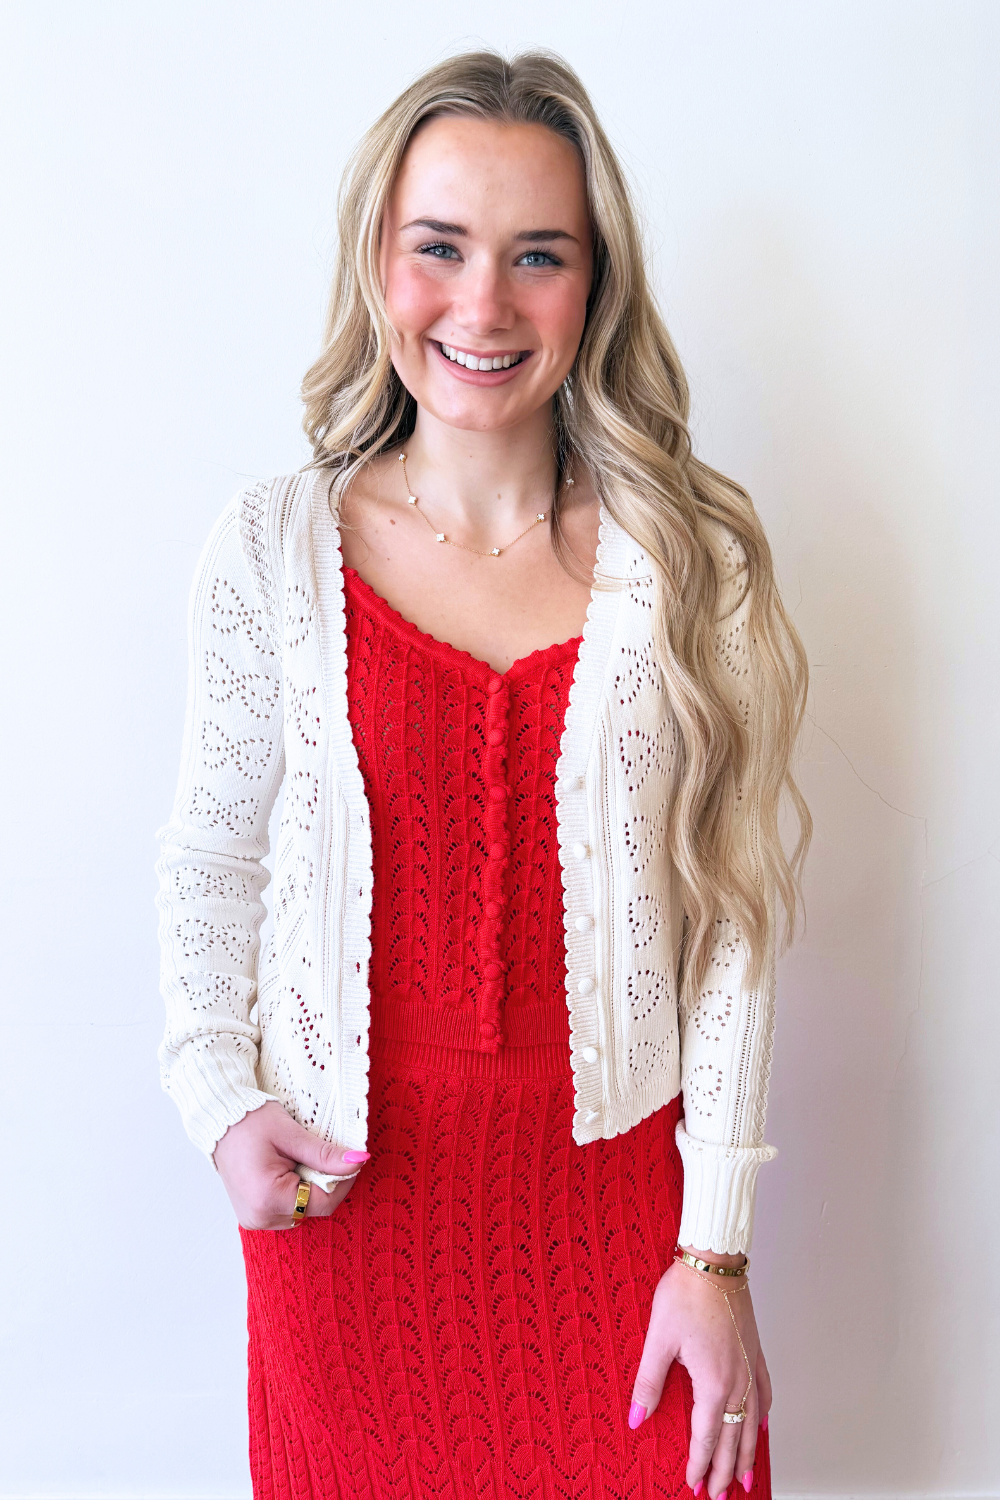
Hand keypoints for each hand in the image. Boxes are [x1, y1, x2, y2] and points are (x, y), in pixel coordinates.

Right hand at [212, 1101, 369, 1229]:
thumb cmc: (250, 1122)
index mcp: (268, 1198)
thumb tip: (358, 1162)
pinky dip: (295, 1193)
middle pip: (312, 1208)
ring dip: (309, 1189)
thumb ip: (325, 1154)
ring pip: (302, 1211)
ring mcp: (254, 1220)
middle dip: (324, 1183)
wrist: (219, 1120)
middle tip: (322, 1155)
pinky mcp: (253, 1216)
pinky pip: (287, 1210)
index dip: (343, 1182)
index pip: (323, 1202)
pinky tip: (288, 1171)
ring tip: (298, 1161)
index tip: (352, 1161)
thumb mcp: (292, 1135)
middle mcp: (260, 1217)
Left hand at [630, 1258, 771, 1497]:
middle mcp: (737, 1380)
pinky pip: (764, 1392)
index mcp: (713, 1381)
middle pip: (733, 1436)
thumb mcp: (658, 1338)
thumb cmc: (686, 1293)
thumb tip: (636, 1418)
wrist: (714, 1261)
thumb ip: (649, 1382)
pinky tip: (762, 1424)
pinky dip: (763, 1414)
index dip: (699, 1463)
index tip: (693, 1484)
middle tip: (720, 1495)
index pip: (706, 1435)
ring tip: (747, 1477)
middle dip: (726, 1469)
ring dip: (749, 1452)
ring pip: (752, 1421)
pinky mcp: (754, 1350)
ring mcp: (750, 1365)